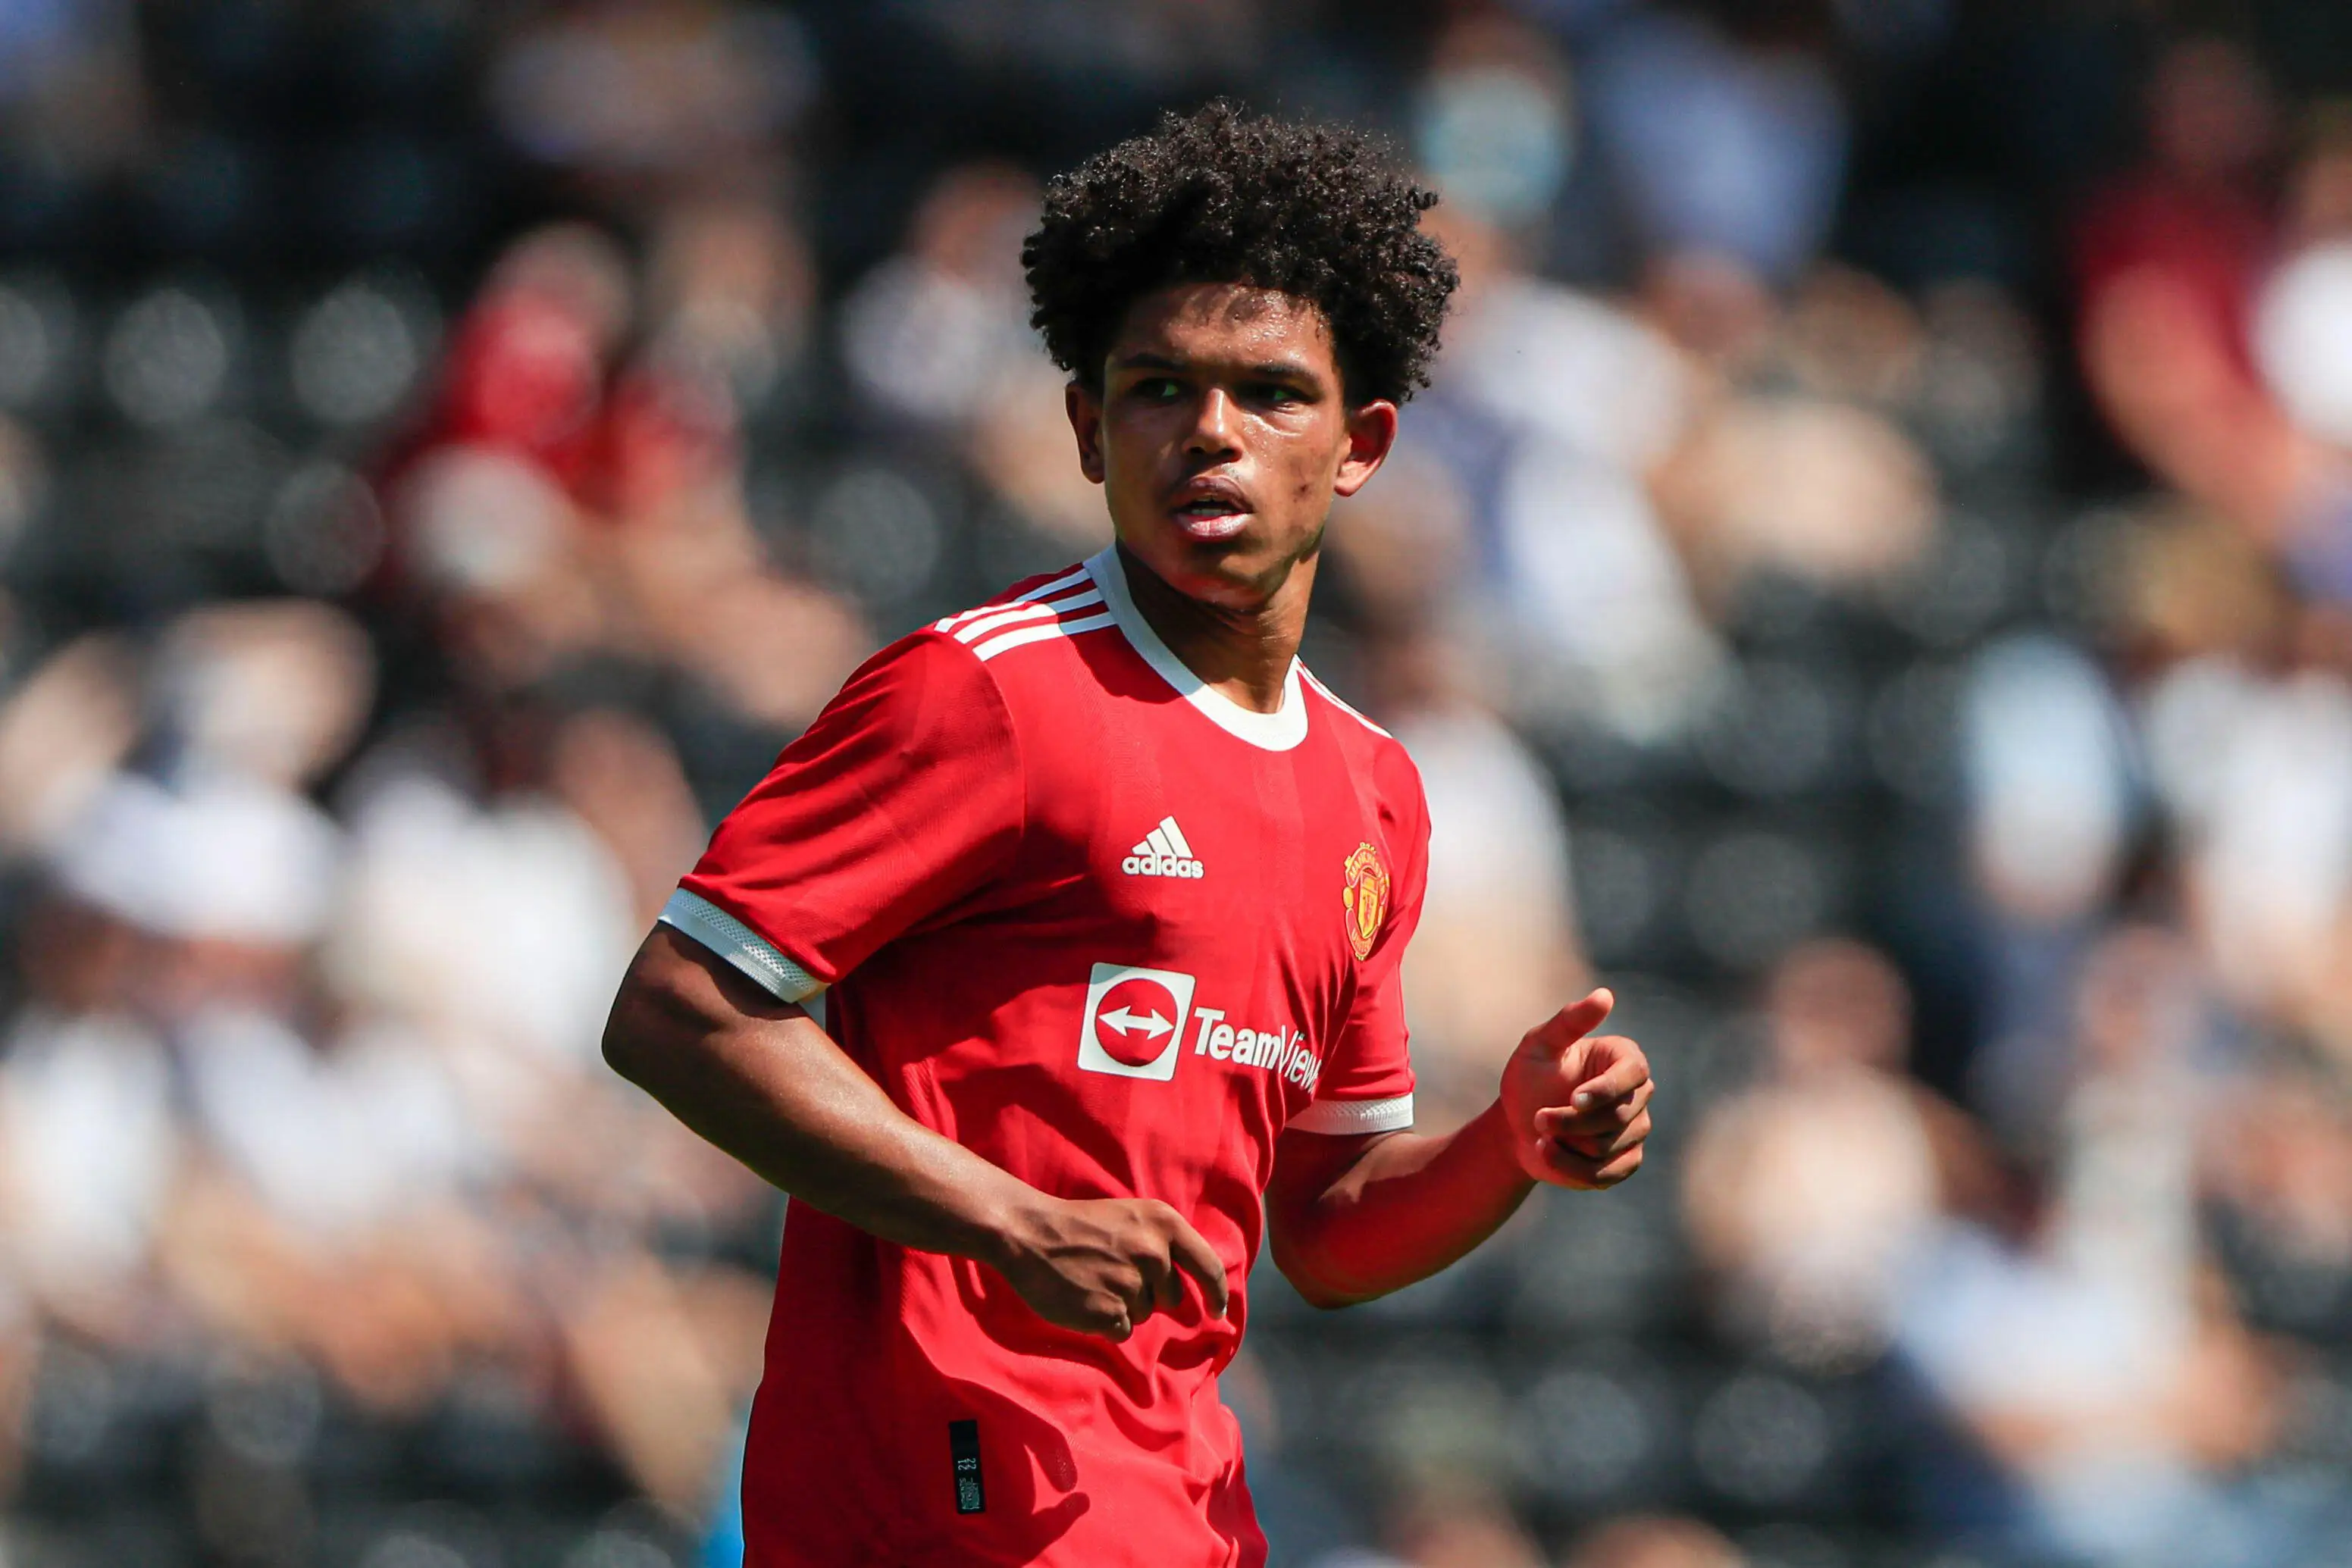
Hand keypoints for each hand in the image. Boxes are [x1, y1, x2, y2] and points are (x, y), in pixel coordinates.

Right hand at [989, 1194, 1229, 1340]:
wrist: (1029, 1233)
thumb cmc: (1081, 1226)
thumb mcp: (1132, 1217)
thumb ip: (1165, 1244)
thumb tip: (1196, 1286)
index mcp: (1164, 1223)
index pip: (1209, 1267)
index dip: (1217, 1293)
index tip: (1218, 1311)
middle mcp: (1154, 1252)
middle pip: (1171, 1297)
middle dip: (1148, 1293)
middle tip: (1111, 1271)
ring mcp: (1131, 1283)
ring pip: (1145, 1314)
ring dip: (1123, 1306)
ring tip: (1093, 1280)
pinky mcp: (1109, 1311)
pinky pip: (1123, 1330)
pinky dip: (1105, 1322)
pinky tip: (1085, 1299)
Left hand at [1499, 988, 1652, 1189]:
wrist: (1517, 1127)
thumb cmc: (1529, 1079)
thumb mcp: (1538, 1046)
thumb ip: (1569, 1021)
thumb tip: (1605, 995)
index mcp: (1623, 1058)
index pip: (1634, 1072)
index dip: (1606, 1089)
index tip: (1574, 1098)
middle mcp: (1638, 1094)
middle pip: (1620, 1115)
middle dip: (1573, 1122)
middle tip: (1538, 1119)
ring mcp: (1635, 1129)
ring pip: (1611, 1146)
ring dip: (1568, 1144)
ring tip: (1540, 1135)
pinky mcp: (1625, 1161)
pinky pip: (1608, 1173)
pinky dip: (1573, 1168)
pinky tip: (1548, 1154)